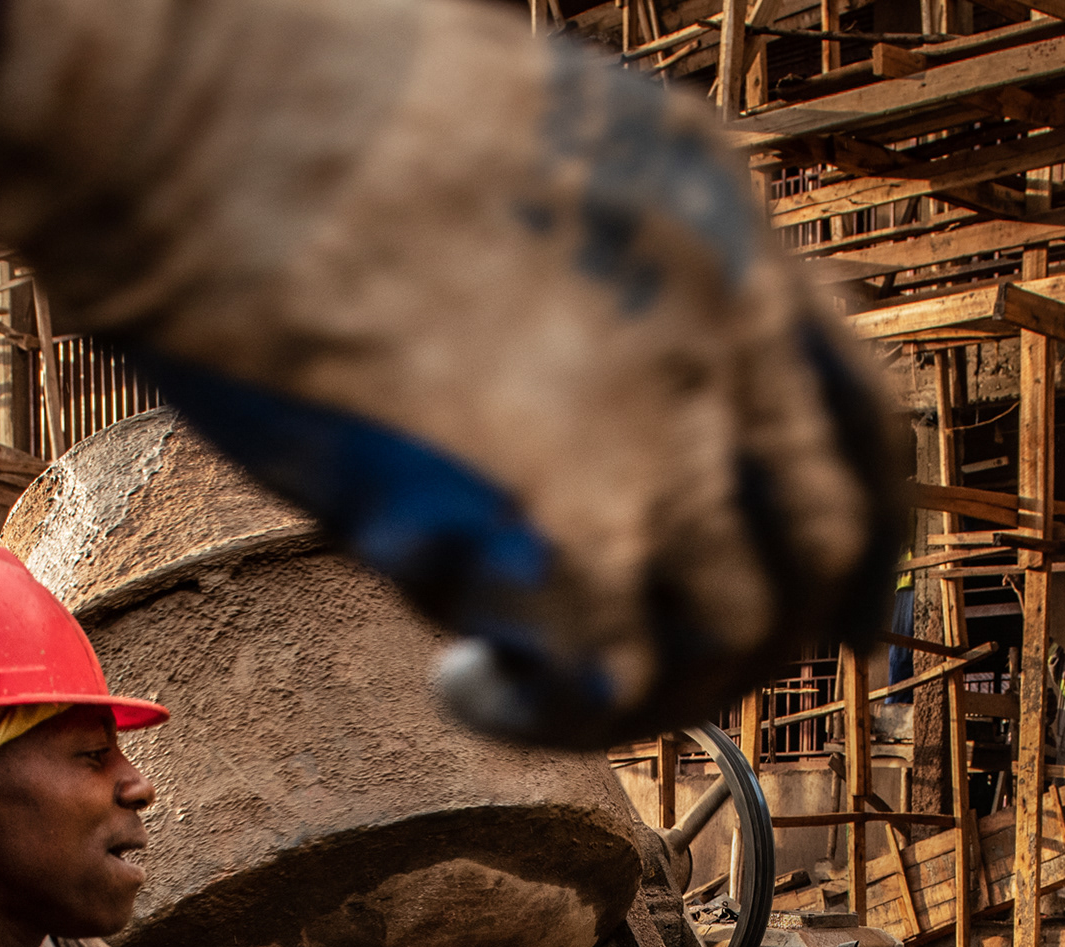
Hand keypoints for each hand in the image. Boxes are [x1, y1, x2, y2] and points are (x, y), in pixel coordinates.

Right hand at [0, 0, 903, 748]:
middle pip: (824, 551)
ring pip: (731, 636)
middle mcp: (727, 329)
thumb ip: (582, 282)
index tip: (845, 618)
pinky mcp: (574, 527)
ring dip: (643, 694)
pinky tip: (460, 689)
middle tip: (656, 684)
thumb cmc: (286, 108)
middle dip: (762, 644)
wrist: (199, 113)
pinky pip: (611, 685)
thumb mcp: (515, 158)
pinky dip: (546, 719)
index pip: (863, 422)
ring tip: (519, 684)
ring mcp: (667, 432)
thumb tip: (558, 403)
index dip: (865, 545)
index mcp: (723, 221)